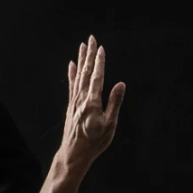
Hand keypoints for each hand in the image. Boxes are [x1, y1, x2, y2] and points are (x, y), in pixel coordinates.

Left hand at [62, 36, 125, 162]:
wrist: (74, 153)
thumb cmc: (95, 142)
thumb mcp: (110, 125)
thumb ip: (114, 103)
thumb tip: (121, 84)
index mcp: (92, 102)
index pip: (97, 77)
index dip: (99, 62)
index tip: (101, 48)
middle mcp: (81, 99)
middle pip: (86, 72)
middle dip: (89, 54)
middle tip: (91, 38)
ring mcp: (75, 101)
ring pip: (78, 76)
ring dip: (81, 60)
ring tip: (82, 46)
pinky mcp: (71, 105)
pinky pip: (71, 85)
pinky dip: (72, 73)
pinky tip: (71, 64)